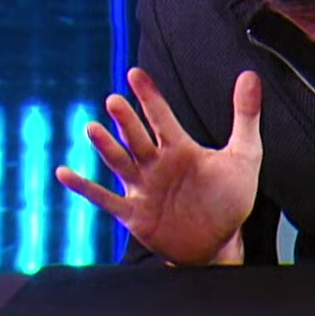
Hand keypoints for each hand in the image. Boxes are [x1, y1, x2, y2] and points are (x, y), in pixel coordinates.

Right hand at [55, 67, 262, 265]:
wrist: (219, 242)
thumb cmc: (230, 197)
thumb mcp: (245, 154)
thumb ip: (245, 116)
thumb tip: (250, 75)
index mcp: (180, 148)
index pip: (161, 117)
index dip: (149, 96)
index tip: (136, 73)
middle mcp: (157, 164)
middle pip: (136, 138)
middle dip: (126, 121)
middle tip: (115, 101)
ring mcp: (143, 188)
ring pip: (119, 163)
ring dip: (106, 147)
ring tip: (92, 129)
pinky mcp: (134, 214)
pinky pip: (105, 199)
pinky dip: (85, 188)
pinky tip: (64, 173)